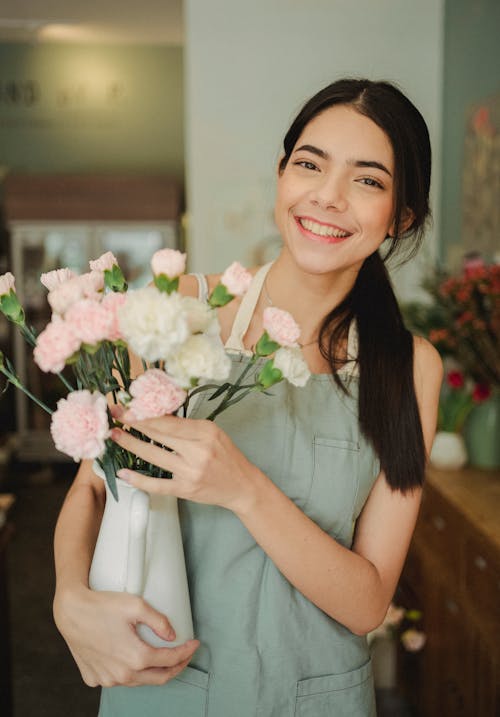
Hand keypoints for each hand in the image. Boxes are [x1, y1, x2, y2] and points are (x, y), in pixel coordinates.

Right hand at [53, 584, 199, 686]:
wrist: (71, 611)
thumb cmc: (102, 605)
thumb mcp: (135, 605)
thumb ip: (158, 621)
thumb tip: (172, 635)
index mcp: (136, 658)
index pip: (170, 660)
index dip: (186, 652)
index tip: (194, 643)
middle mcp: (122, 675)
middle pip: (158, 678)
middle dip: (176, 666)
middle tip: (184, 654)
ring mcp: (107, 679)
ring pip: (138, 681)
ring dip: (153, 671)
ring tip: (161, 656)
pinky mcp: (94, 677)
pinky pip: (117, 679)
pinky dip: (129, 671)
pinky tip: (131, 658)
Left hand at [109, 406, 259, 513]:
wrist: (243, 486)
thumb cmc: (227, 457)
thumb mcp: (213, 433)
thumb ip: (188, 426)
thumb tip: (158, 415)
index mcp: (206, 432)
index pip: (170, 420)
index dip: (146, 413)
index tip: (129, 407)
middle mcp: (198, 450)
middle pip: (159, 434)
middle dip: (134, 422)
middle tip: (115, 415)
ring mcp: (190, 471)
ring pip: (154, 455)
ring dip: (131, 444)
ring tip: (115, 435)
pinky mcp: (185, 489)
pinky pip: (157, 484)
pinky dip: (138, 479)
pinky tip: (124, 473)